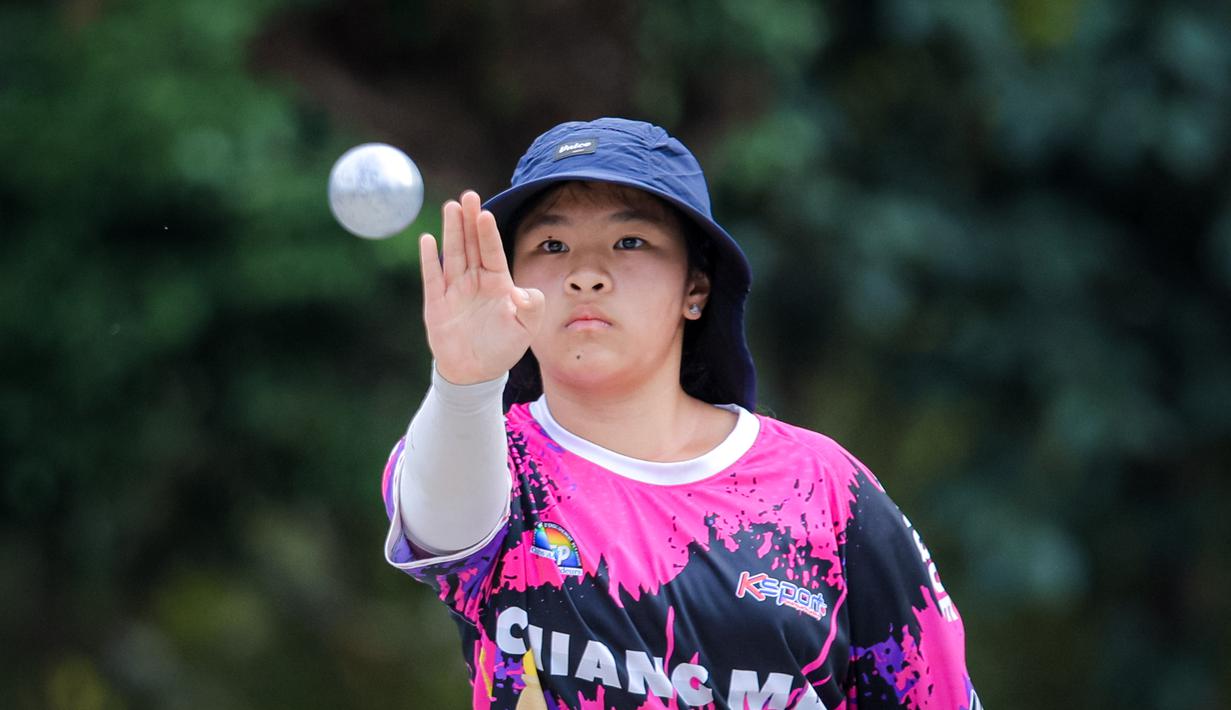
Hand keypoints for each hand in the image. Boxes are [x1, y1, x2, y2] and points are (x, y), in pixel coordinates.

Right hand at [419, 191, 544, 384]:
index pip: (492, 251)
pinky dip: (429, 259)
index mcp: (498, 282)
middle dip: (469, 220)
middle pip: (471, 244)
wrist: (476, 372)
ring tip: (450, 207)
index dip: (488, 233)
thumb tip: (525, 292)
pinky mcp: (436, 303)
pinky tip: (428, 239)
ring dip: (451, 231)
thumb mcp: (526, 329)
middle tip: (468, 196)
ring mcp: (455, 289)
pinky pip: (432, 277)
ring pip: (453, 254)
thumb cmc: (503, 348)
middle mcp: (476, 280)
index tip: (486, 213)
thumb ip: (532, 308)